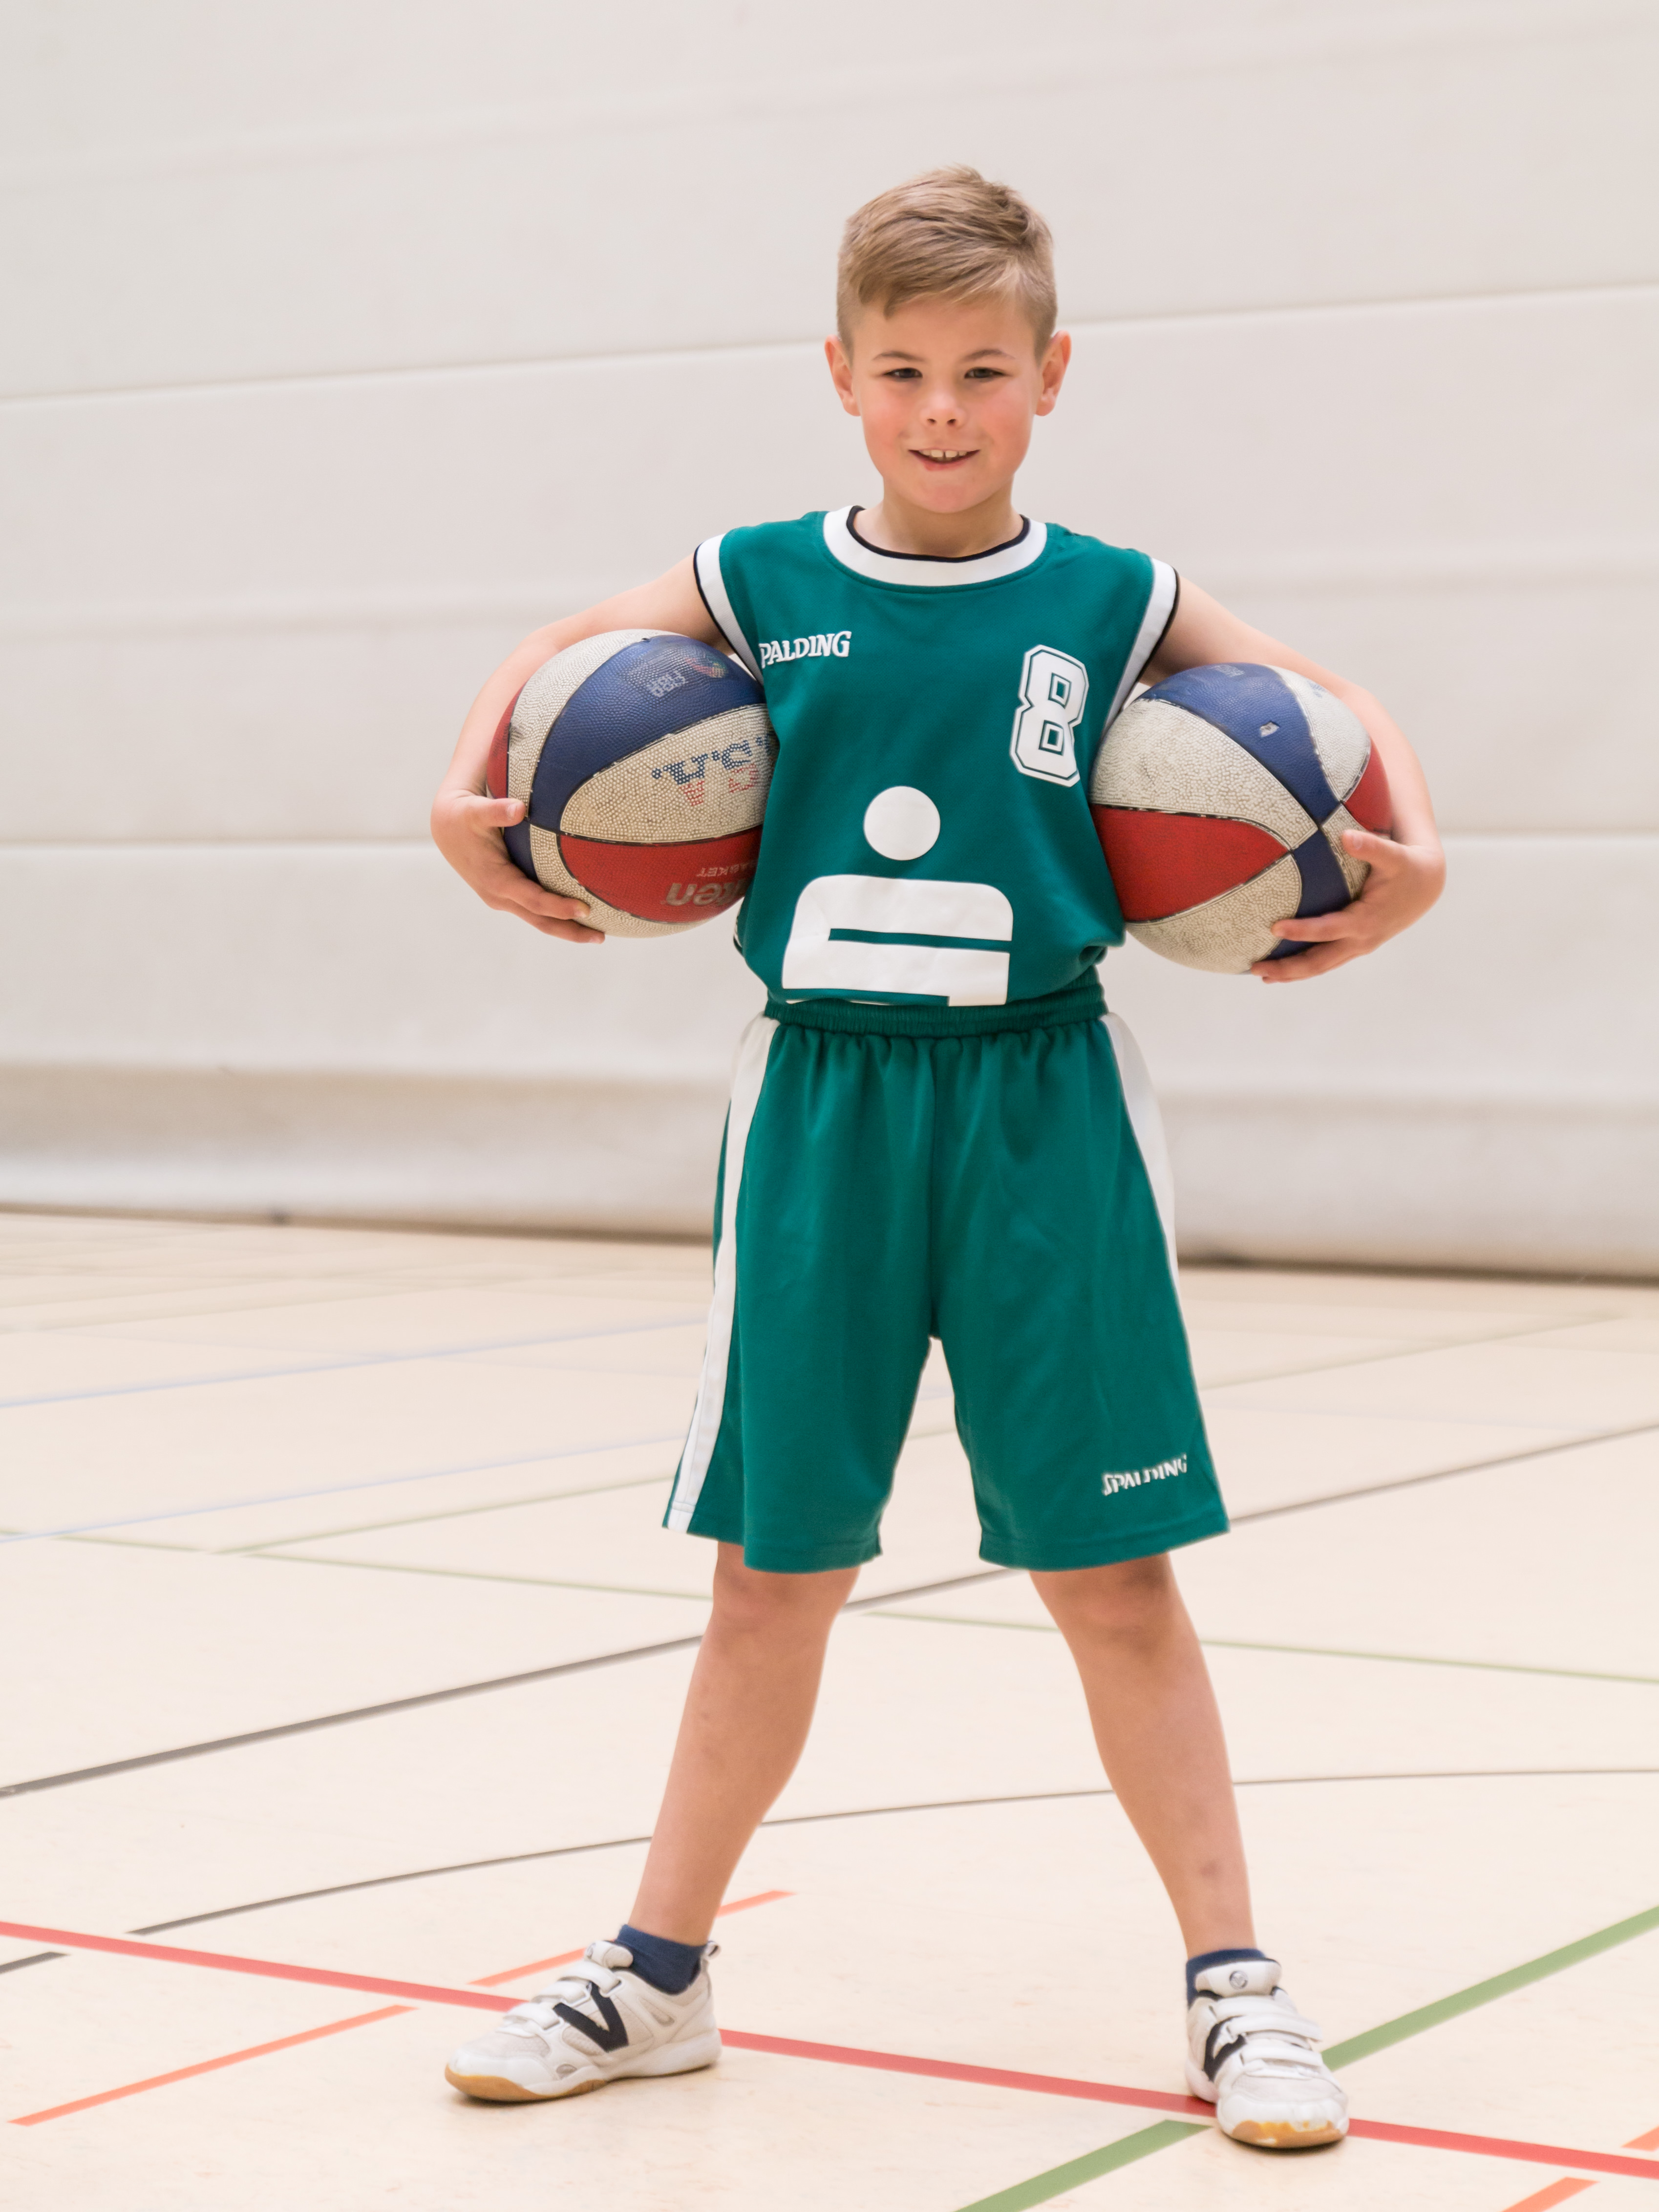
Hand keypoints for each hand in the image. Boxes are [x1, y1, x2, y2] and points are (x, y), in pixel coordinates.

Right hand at [430, 789, 604, 943]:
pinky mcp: (505, 895)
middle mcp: (498, 896)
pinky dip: (555, 916)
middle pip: (540, 920)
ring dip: (565, 928)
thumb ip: (496, 810)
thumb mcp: (476, 810)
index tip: (586, 908)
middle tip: (601, 937)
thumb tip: (518, 808)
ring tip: (596, 933)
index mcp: (495, 881)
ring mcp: (502, 898)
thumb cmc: (464, 815)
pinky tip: (577, 915)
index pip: (534, 900)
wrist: (446, 825)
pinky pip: (534, 910)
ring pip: (538, 919)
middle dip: (570, 931)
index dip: (559, 907)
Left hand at [1252, 827, 1443, 981]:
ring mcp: (1358, 947)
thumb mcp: (1393, 855)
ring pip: (1322, 966)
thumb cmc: (1406, 867)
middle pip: (1319, 962)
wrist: (1426, 886)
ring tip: (1262, 975)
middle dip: (1288, 968)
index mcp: (1366, 921)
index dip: (1302, 931)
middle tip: (1255, 967)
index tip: (1274, 928)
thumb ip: (1370, 846)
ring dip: (1292, 973)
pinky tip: (1282, 966)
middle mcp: (1361, 940)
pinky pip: (1326, 961)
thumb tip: (1347, 836)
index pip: (1328, 930)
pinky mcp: (1356, 946)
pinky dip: (1304, 966)